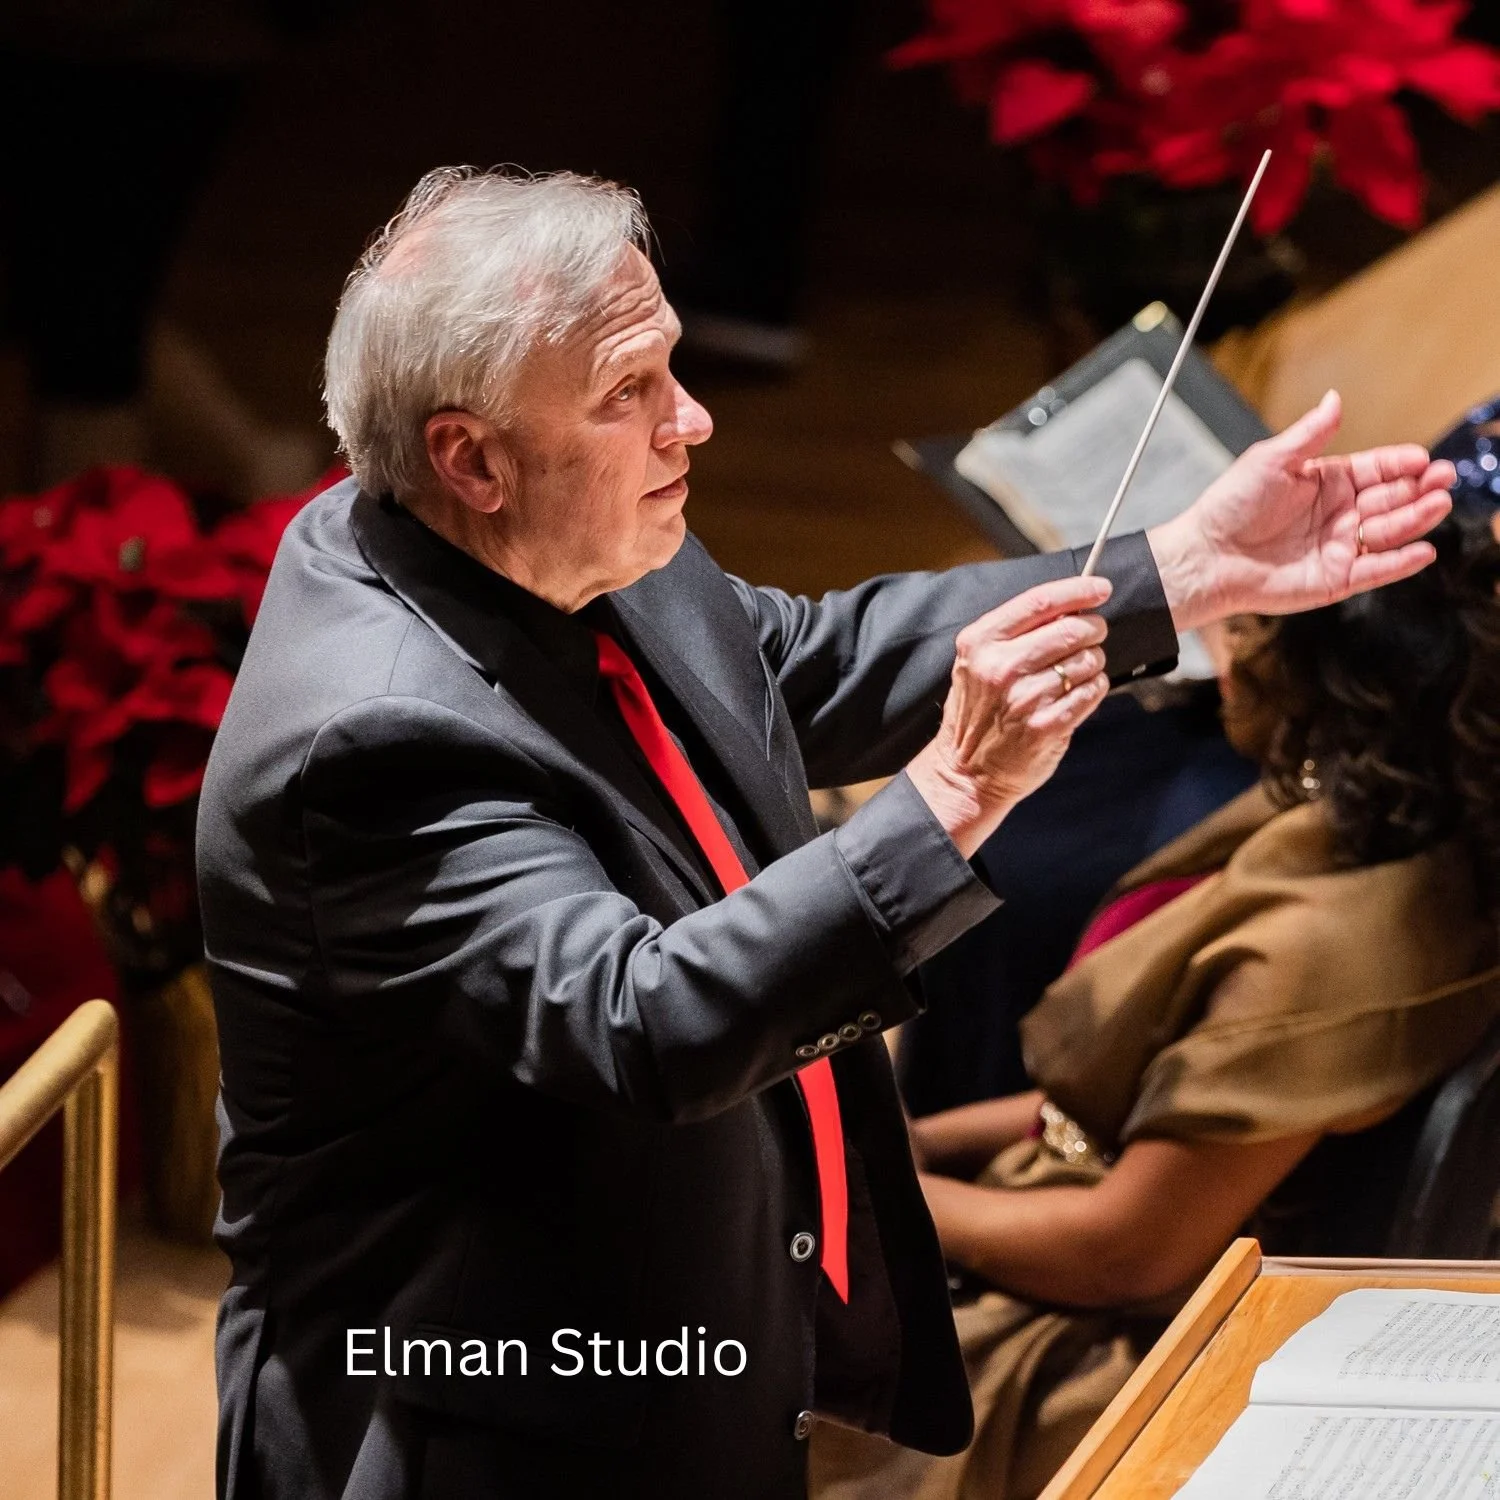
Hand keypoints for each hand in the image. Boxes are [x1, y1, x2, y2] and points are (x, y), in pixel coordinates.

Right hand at [908, 575, 1111, 856]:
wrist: (965, 773)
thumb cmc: (978, 712)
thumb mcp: (979, 662)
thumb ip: (1016, 633)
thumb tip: (1071, 606)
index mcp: (980, 642)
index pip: (1040, 602)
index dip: (1078, 590)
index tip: (1101, 588)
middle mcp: (1000, 667)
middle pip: (1071, 629)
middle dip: (1093, 629)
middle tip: (1093, 636)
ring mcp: (1023, 698)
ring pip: (1087, 660)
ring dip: (1092, 663)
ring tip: (1075, 675)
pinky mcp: (1045, 726)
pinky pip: (1092, 692)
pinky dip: (1094, 689)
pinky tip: (1078, 695)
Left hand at [1149, 390, 1455, 631]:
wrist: (1206, 555)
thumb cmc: (1229, 506)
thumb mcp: (1271, 460)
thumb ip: (1310, 433)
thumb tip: (1335, 398)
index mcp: (1326, 482)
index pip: (1375, 469)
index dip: (1400, 463)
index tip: (1422, 458)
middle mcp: (1338, 514)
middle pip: (1390, 499)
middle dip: (1418, 489)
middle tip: (1442, 478)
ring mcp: (1338, 546)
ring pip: (1388, 533)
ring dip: (1416, 519)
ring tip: (1438, 504)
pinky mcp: (1334, 579)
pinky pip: (1374, 570)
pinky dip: (1399, 562)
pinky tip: (1423, 550)